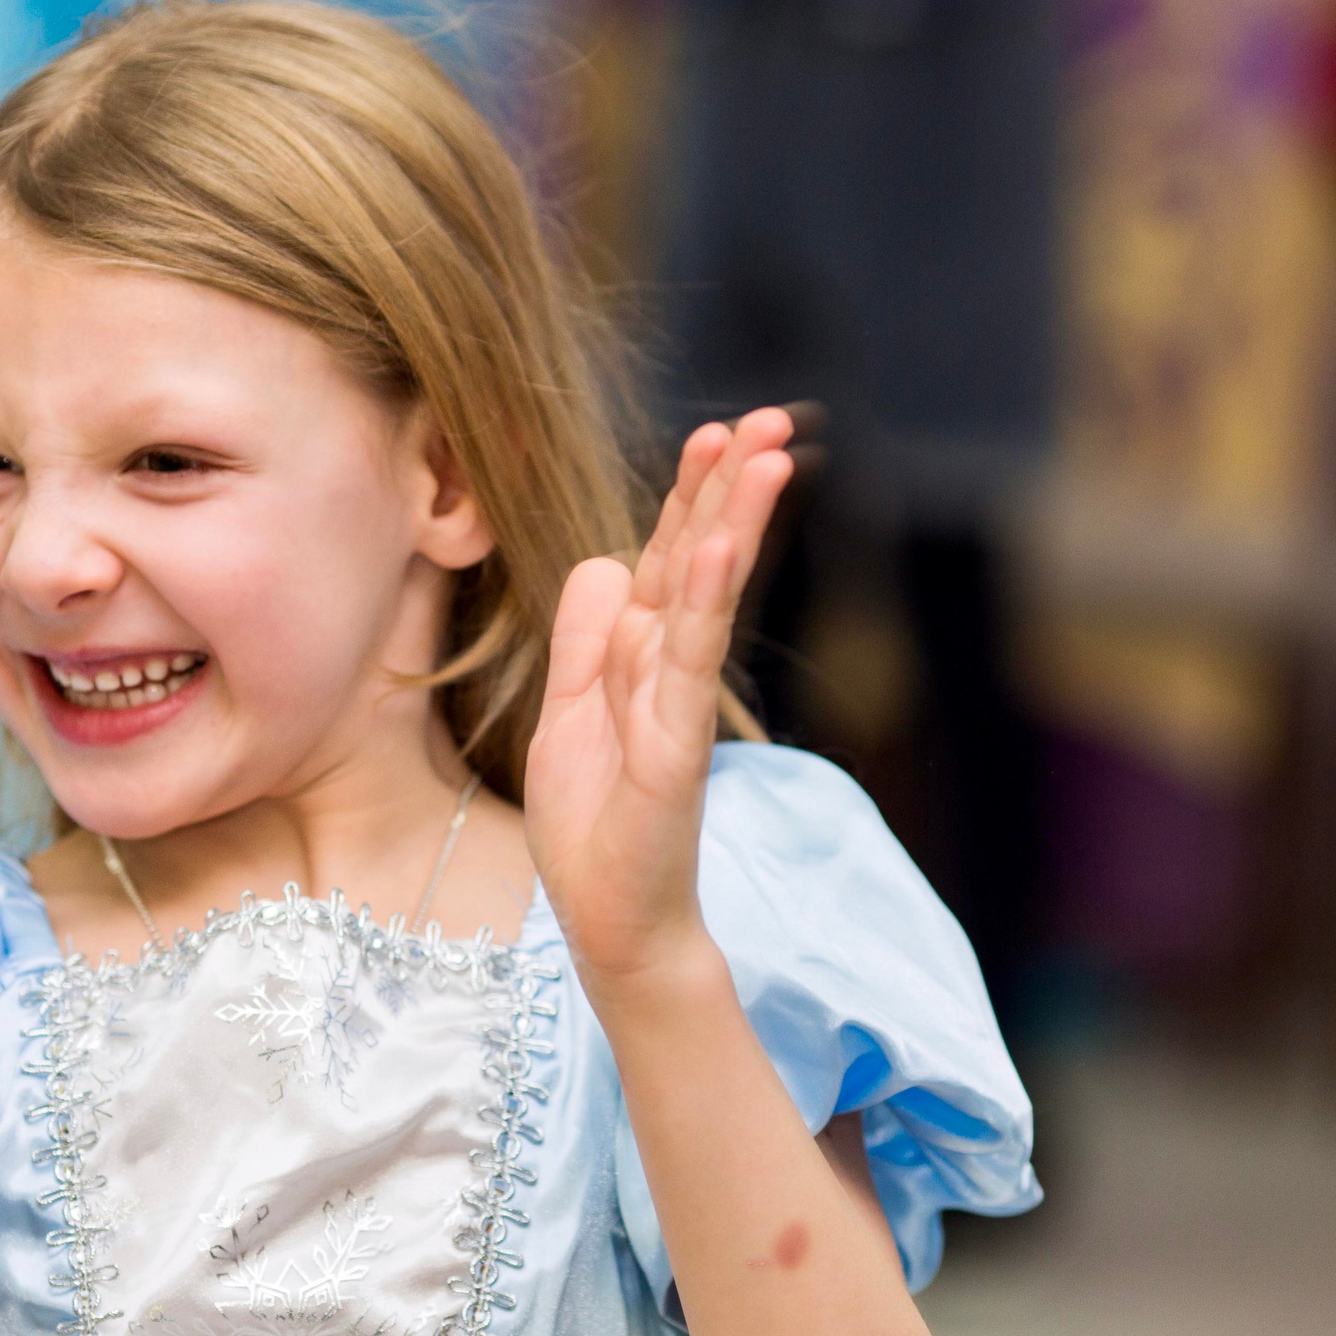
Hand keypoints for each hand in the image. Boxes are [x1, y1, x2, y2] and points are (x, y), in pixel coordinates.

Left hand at [524, 410, 793, 979]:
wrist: (610, 916)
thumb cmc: (594, 822)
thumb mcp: (566, 710)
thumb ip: (584, 640)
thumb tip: (606, 562)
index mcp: (639, 657)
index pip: (666, 556)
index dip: (690, 497)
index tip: (718, 433)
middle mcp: (666, 669)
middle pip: (698, 558)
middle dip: (730, 487)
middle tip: (769, 418)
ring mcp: (675, 703)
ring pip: (705, 596)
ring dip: (732, 523)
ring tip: (766, 456)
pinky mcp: (674, 746)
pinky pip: (687, 662)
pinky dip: (700, 605)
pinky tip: (713, 553)